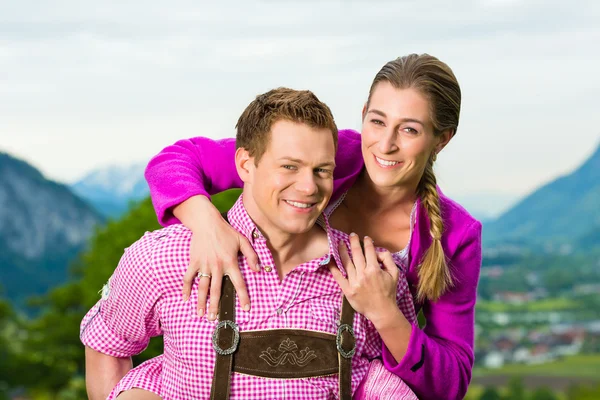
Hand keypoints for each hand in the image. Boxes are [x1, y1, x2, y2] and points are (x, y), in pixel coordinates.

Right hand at [177, 197, 258, 318]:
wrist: (206, 223)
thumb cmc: (226, 232)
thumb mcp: (243, 241)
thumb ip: (252, 256)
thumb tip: (258, 270)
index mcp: (230, 262)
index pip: (239, 283)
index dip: (243, 296)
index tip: (246, 308)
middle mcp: (217, 266)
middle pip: (217, 290)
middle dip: (216, 306)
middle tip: (214, 319)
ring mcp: (204, 265)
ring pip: (202, 287)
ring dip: (201, 302)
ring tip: (200, 314)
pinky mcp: (194, 262)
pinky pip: (189, 277)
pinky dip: (186, 288)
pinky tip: (185, 299)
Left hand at [328, 233, 398, 322]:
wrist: (382, 311)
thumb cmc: (388, 292)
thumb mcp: (394, 274)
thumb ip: (387, 260)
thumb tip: (378, 251)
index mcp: (374, 269)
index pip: (369, 251)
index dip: (367, 242)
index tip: (365, 238)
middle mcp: (363, 274)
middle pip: (356, 253)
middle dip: (354, 242)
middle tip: (351, 235)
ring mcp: (354, 282)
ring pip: (346, 262)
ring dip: (343, 251)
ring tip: (340, 243)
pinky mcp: (347, 290)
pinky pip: (338, 277)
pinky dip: (333, 268)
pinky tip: (330, 260)